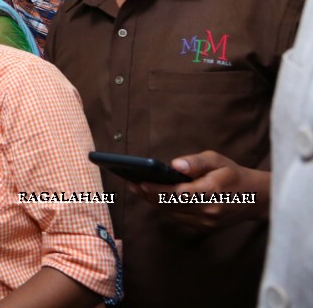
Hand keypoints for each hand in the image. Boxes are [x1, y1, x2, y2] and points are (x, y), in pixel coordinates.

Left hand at [130, 150, 268, 230]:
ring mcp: (208, 222)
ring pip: (173, 212)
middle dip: (150, 194)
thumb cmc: (233, 174)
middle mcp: (210, 210)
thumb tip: (175, 165)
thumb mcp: (217, 160)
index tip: (139, 182)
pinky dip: (166, 207)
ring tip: (138, 189)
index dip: (157, 188)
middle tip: (131, 184)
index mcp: (213, 191)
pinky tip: (154, 198)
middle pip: (172, 203)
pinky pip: (180, 217)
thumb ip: (195, 162)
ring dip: (154, 201)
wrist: (256, 198)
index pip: (178, 192)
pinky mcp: (206, 227)